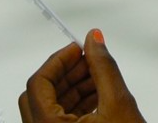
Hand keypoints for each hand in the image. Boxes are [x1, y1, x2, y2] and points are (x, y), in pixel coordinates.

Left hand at [19, 30, 146, 122]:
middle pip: (41, 94)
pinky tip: (96, 95)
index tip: (76, 49)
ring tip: (96, 75)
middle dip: (65, 73)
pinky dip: (75, 105)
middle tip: (86, 60)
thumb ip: (103, 67)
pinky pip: (59, 121)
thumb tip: (94, 41)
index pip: (38, 83)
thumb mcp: (119, 104)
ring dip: (71, 87)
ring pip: (50, 108)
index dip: (58, 60)